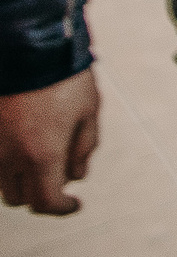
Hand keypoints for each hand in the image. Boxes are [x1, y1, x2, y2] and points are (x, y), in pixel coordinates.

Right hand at [0, 68, 101, 215]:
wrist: (27, 48)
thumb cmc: (64, 78)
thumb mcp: (88, 112)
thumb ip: (83, 148)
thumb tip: (77, 176)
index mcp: (41, 155)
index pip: (45, 203)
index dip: (61, 209)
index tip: (74, 204)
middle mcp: (9, 157)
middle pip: (20, 198)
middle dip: (42, 192)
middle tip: (60, 173)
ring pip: (1, 184)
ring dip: (21, 179)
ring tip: (41, 155)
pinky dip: (6, 164)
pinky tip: (24, 144)